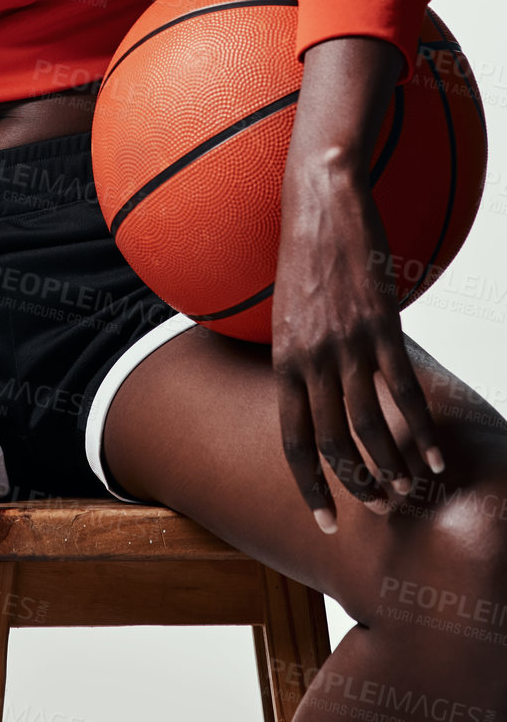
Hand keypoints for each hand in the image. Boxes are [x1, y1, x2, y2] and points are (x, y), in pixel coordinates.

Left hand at [272, 161, 443, 531]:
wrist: (320, 202)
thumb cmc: (304, 256)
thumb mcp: (285, 314)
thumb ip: (297, 356)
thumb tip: (309, 392)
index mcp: (282, 360)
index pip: (291, 440)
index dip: (309, 485)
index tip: (324, 520)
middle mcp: (309, 358)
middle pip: (333, 442)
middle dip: (357, 484)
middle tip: (381, 507)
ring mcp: (346, 343)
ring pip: (371, 425)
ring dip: (394, 465)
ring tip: (413, 489)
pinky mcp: (381, 326)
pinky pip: (403, 391)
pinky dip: (424, 429)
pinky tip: (439, 456)